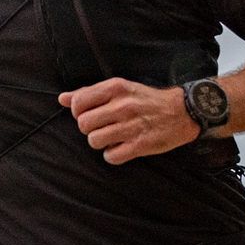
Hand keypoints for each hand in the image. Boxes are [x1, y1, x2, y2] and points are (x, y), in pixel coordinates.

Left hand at [58, 78, 197, 163]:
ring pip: (94, 141)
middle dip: (90, 129)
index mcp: (116, 88)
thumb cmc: (147, 100)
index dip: (79, 112)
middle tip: (103, 127)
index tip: (91, 114)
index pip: (78, 102)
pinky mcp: (140, 145)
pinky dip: (113, 155)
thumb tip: (62, 98)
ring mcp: (131, 126)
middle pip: (83, 124)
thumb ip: (90, 93)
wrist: (182, 111)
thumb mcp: (120, 88)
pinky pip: (111, 157)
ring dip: (101, 142)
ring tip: (113, 137)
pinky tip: (122, 147)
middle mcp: (122, 106)